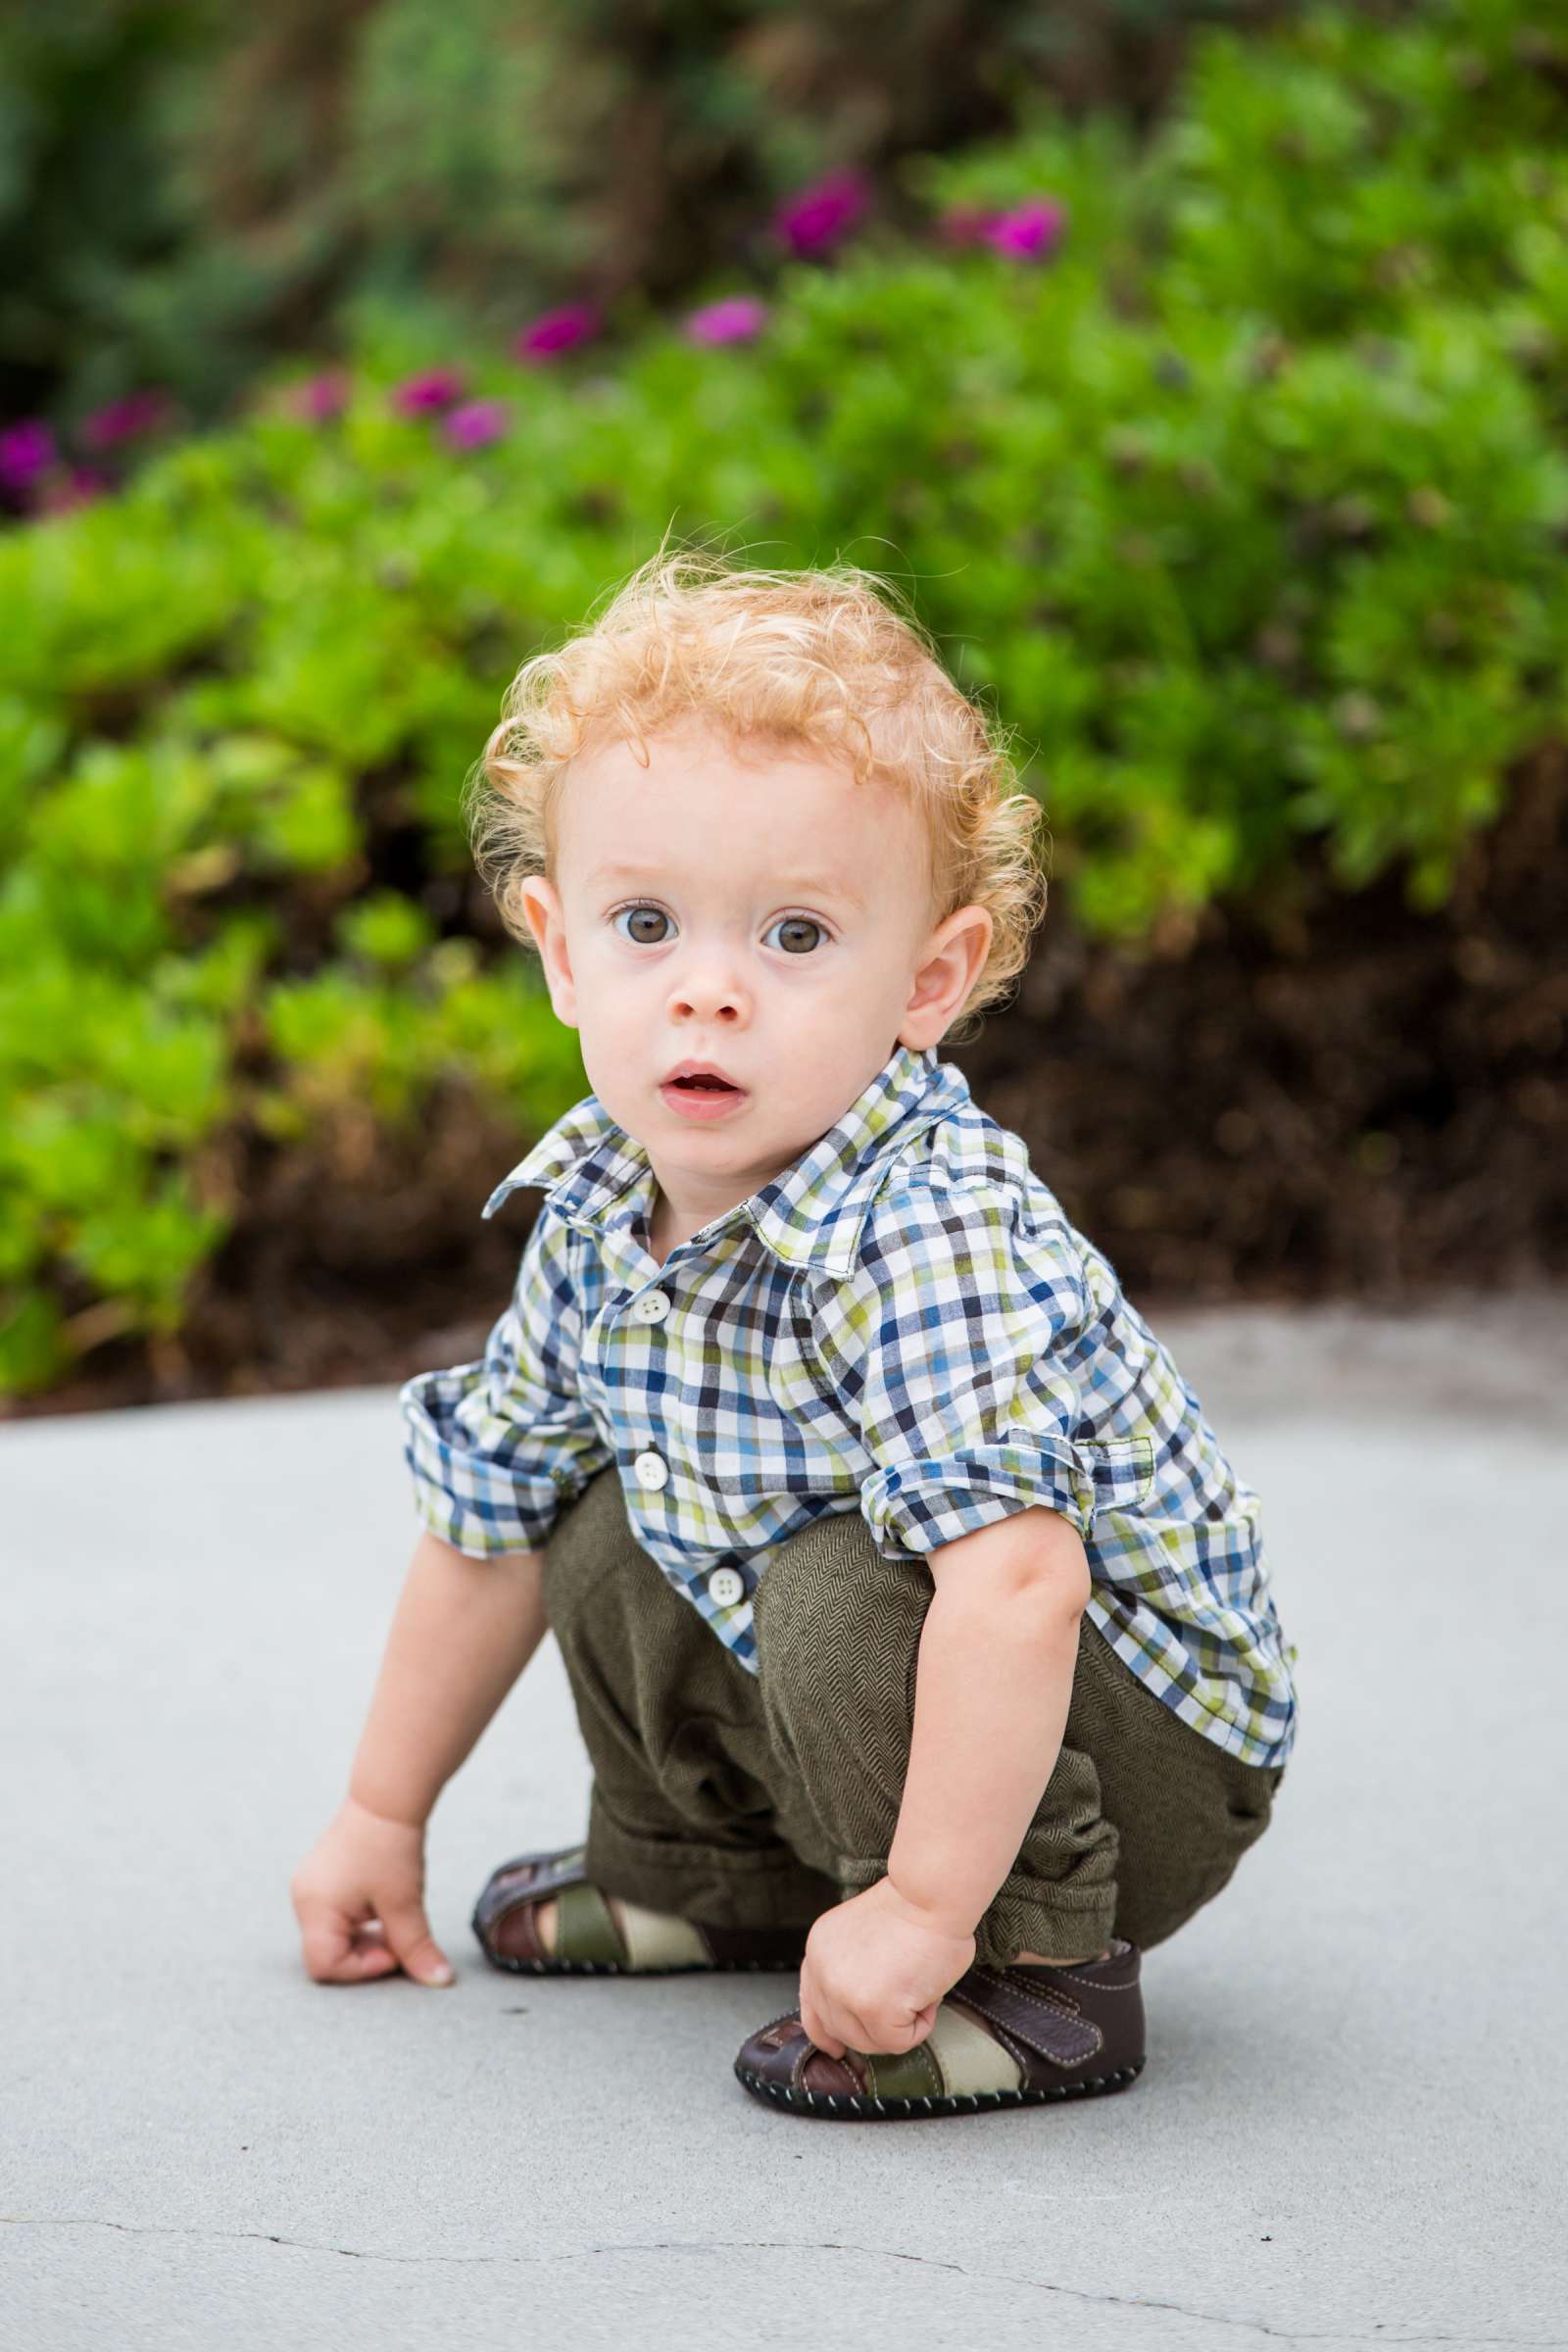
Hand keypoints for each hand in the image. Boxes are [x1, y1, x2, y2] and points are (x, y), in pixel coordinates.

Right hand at [290, 1795, 453, 1986]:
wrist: (388, 1796)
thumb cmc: (391, 1846)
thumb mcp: (405, 1902)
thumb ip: (416, 1948)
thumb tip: (439, 1981)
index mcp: (314, 1907)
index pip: (324, 1966)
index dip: (362, 1968)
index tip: (394, 1951)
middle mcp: (303, 1900)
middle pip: (329, 1954)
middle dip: (367, 1954)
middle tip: (399, 1939)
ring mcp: (310, 1889)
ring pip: (335, 1937)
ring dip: (366, 1939)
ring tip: (394, 1919)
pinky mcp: (322, 1881)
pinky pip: (337, 1918)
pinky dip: (361, 1923)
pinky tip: (384, 1908)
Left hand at [797, 1877, 975, 2058]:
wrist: (929, 1893)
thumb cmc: (912, 1908)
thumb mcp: (859, 1939)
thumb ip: (850, 1972)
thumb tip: (861, 2014)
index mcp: (818, 1952)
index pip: (812, 2008)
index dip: (826, 2033)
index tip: (837, 2049)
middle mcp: (822, 1973)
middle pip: (843, 2032)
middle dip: (878, 2027)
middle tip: (907, 1996)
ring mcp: (844, 1992)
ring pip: (872, 2042)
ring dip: (902, 2024)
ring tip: (918, 1987)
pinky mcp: (874, 2008)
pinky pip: (901, 2041)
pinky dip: (921, 2024)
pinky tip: (927, 1994)